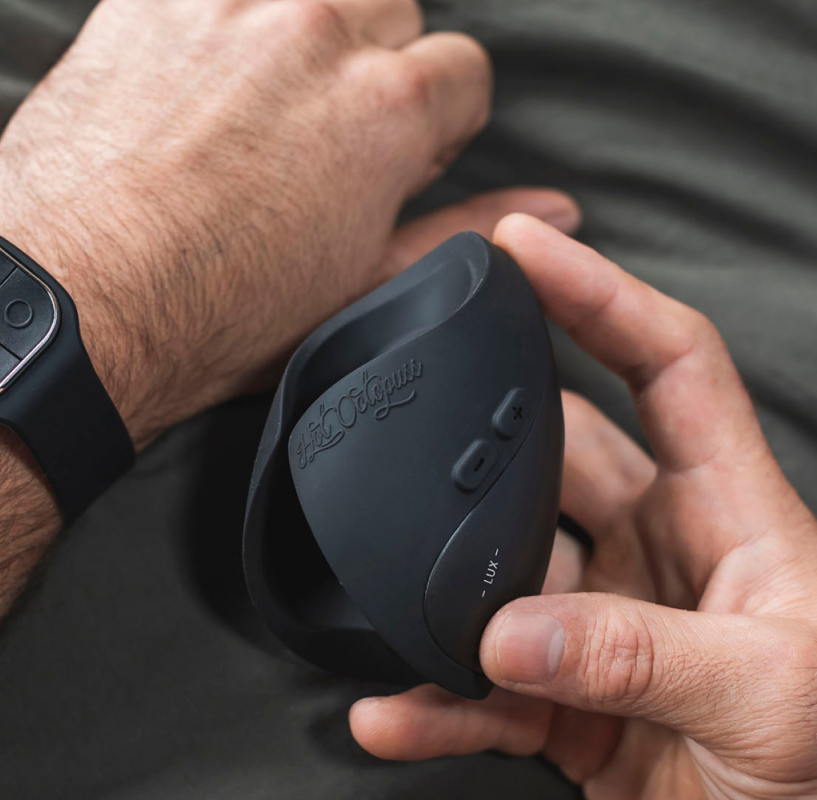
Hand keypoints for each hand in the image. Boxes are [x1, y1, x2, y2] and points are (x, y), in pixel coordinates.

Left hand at [0, 0, 580, 447]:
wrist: (77, 309)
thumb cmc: (212, 316)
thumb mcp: (361, 289)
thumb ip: (462, 231)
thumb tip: (556, 212)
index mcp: (385, 113)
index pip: (463, 72)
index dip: (433, 122)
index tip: (394, 155)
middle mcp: (317, 36)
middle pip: (391, 12)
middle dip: (371, 66)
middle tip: (319, 133)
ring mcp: (229, 4)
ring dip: (305, 27)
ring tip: (261, 98)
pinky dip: (225, 13)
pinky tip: (200, 76)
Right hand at [349, 214, 816, 799]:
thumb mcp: (765, 695)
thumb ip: (634, 652)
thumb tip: (508, 630)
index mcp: (727, 512)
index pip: (667, 364)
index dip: (601, 295)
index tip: (523, 249)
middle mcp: (658, 551)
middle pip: (555, 459)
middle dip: (487, 454)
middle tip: (416, 451)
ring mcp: (602, 620)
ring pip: (501, 576)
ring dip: (446, 600)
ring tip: (400, 614)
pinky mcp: (566, 695)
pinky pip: (485, 687)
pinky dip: (437, 702)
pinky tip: (394, 712)